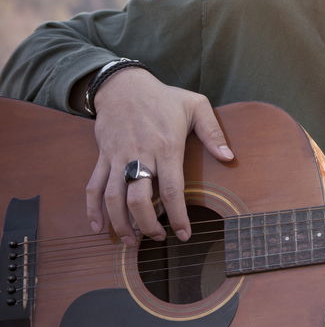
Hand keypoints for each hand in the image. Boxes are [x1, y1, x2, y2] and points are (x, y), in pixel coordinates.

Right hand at [86, 69, 233, 244]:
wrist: (123, 85)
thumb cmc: (164, 97)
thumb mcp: (196, 105)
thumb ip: (213, 132)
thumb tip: (229, 157)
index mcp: (166, 147)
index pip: (171, 189)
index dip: (177, 215)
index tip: (183, 234)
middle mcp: (140, 155)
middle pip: (138, 198)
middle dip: (146, 224)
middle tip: (157, 239)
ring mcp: (118, 157)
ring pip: (113, 197)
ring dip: (120, 223)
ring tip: (130, 241)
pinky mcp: (103, 156)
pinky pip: (93, 186)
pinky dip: (92, 208)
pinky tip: (98, 226)